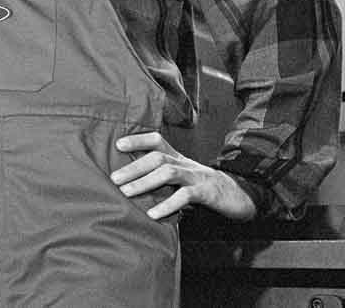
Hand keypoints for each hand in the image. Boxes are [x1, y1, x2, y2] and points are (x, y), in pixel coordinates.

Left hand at [110, 131, 256, 220]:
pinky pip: (185, 196)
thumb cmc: (200, 186)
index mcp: (178, 157)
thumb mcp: (181, 176)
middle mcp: (185, 164)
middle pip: (158, 158)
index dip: (138, 140)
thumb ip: (159, 174)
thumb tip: (128, 179)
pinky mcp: (207, 193)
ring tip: (126, 193)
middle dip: (134, 167)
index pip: (157, 141)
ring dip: (145, 182)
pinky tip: (153, 214)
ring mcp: (196, 177)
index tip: (118, 144)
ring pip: (168, 173)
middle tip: (114, 179)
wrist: (238, 196)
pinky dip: (167, 205)